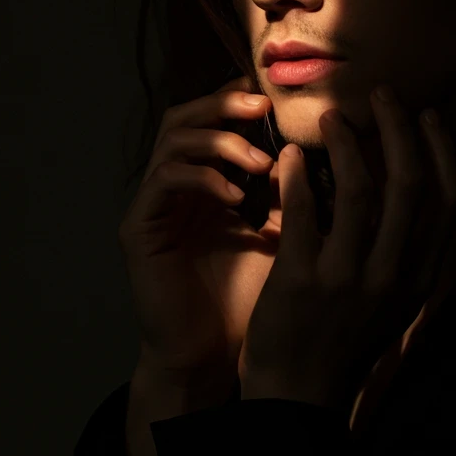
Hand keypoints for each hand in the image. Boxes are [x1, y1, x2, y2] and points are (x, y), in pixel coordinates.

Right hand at [117, 74, 280, 395]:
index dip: (239, 100)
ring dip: (220, 142)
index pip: (213, 121)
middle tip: (262, 105)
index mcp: (205, 183)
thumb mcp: (280, 239)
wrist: (214, 358)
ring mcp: (153, 205)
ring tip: (259, 161)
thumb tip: (318, 150)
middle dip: (224, 104)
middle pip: (185, 117)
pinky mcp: (138, 228)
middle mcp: (174, 187)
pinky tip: (234, 197)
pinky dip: (202, 178)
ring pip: (173, 141)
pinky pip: (163, 181)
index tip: (279, 97)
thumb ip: (289, 196)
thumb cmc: (248, 303)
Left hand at [238, 86, 455, 413]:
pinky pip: (304, 210)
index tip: (428, 115)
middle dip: (399, 130)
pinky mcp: (301, 282)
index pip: (451, 203)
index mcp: (420, 280)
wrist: (296, 397)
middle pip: (411, 185)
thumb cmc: (342, 342)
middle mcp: (393, 277)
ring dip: (347, 142)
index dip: (443, 152)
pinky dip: (298, 175)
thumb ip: (405, 252)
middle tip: (380, 95)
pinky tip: (291, 156)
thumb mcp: (391, 302)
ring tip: (331, 118)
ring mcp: (348, 279)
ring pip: (360, 190)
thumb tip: (412, 185)